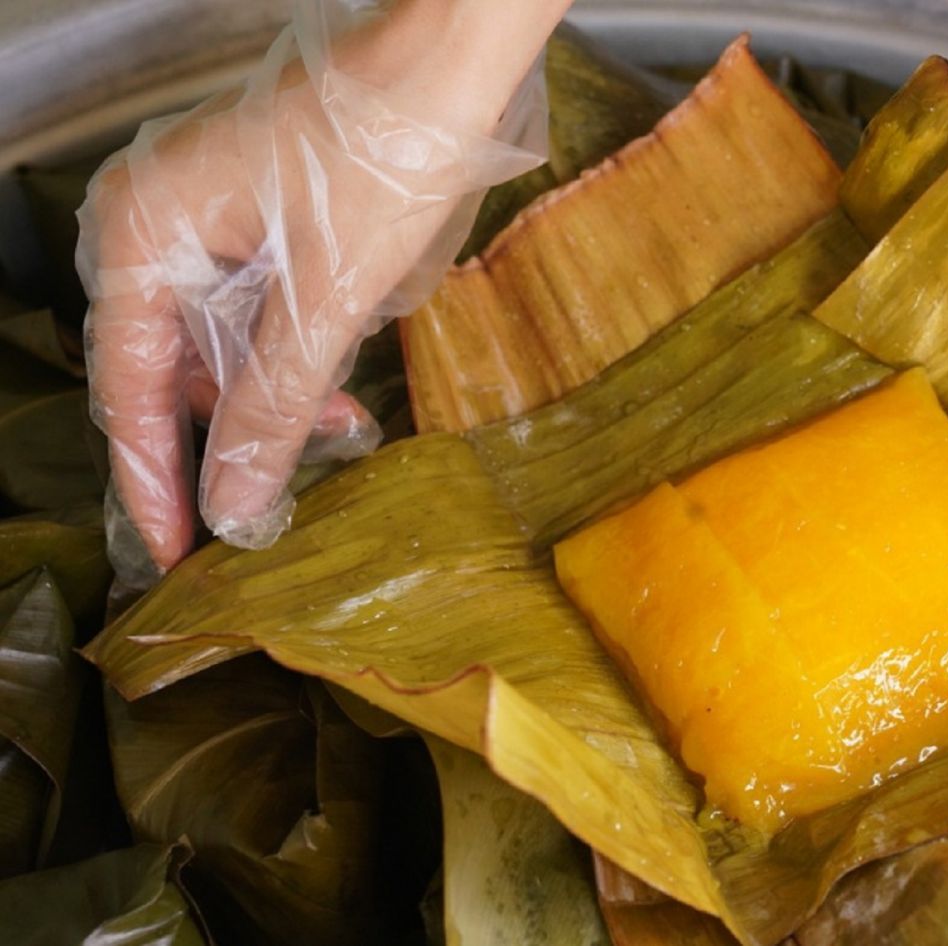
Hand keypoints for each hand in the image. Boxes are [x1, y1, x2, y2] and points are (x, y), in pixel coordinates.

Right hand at [79, 0, 567, 571]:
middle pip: (168, 370)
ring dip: (269, 402)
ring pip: (216, 346)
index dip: (152, 478)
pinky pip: (252, 311)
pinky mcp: (257, 219)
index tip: (174, 555)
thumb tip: (233, 504)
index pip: (128, 386)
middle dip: (226, 439)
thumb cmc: (385, 157)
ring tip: (334, 434)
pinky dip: (290, 359)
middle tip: (266, 509)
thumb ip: (273, 405)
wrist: (450, 62)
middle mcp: (156, 224)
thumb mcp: (328, 298)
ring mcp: (206, 218)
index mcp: (142, 234)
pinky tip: (336, 395)